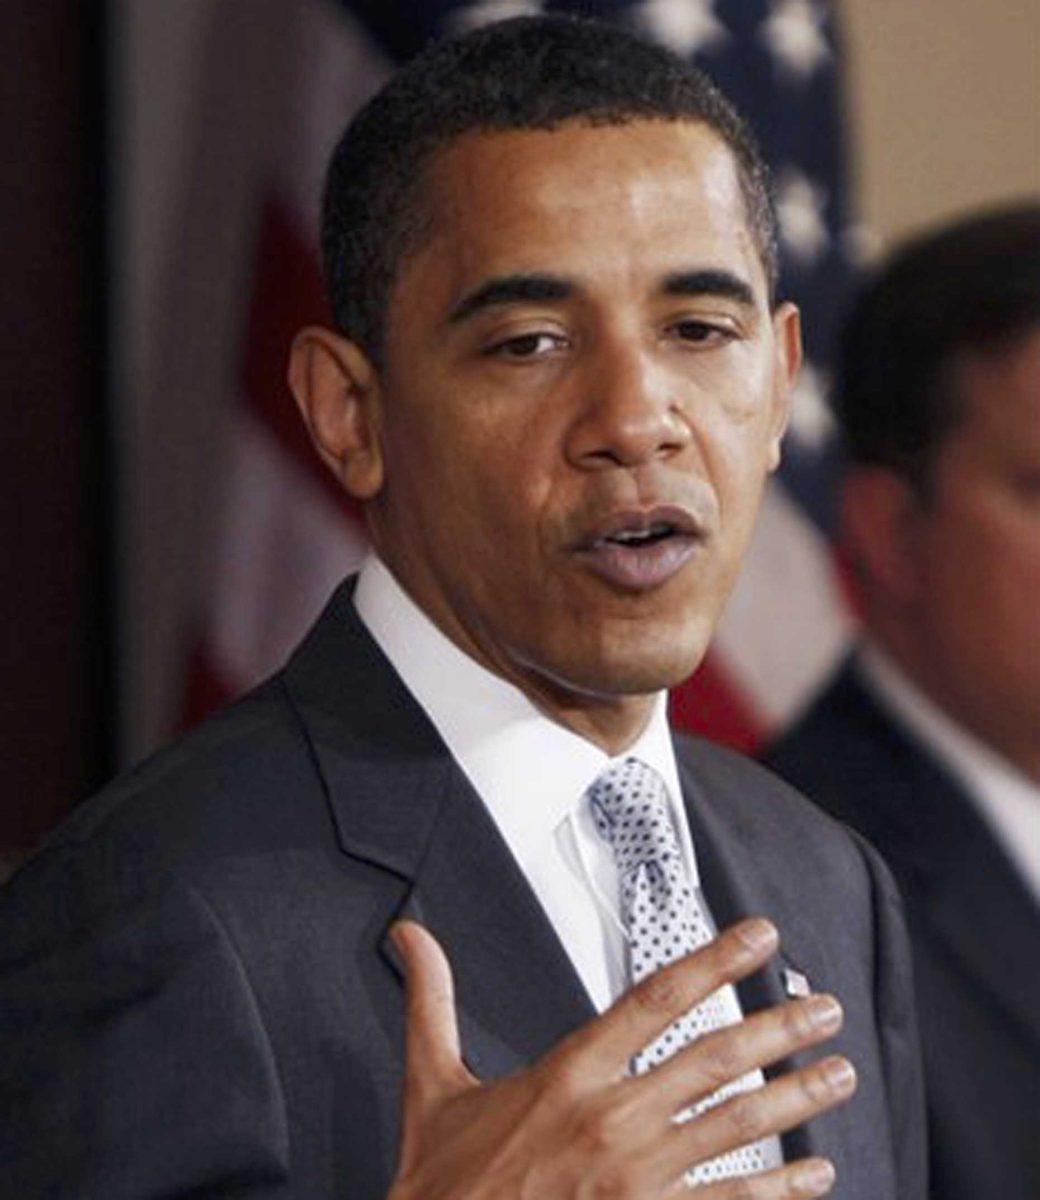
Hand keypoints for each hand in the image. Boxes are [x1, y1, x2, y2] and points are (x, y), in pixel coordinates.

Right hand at [386, 917, 855, 1198]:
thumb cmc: (442, 1184)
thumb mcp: (430, 1084)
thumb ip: (430, 1001)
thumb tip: (409, 935)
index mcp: (567, 1074)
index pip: (654, 998)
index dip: (713, 960)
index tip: (758, 936)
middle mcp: (610, 1120)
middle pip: (713, 1060)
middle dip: (778, 1029)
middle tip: (825, 1009)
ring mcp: (635, 1181)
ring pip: (733, 1129)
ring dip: (795, 1101)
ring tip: (838, 1078)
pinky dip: (778, 1191)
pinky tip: (815, 1178)